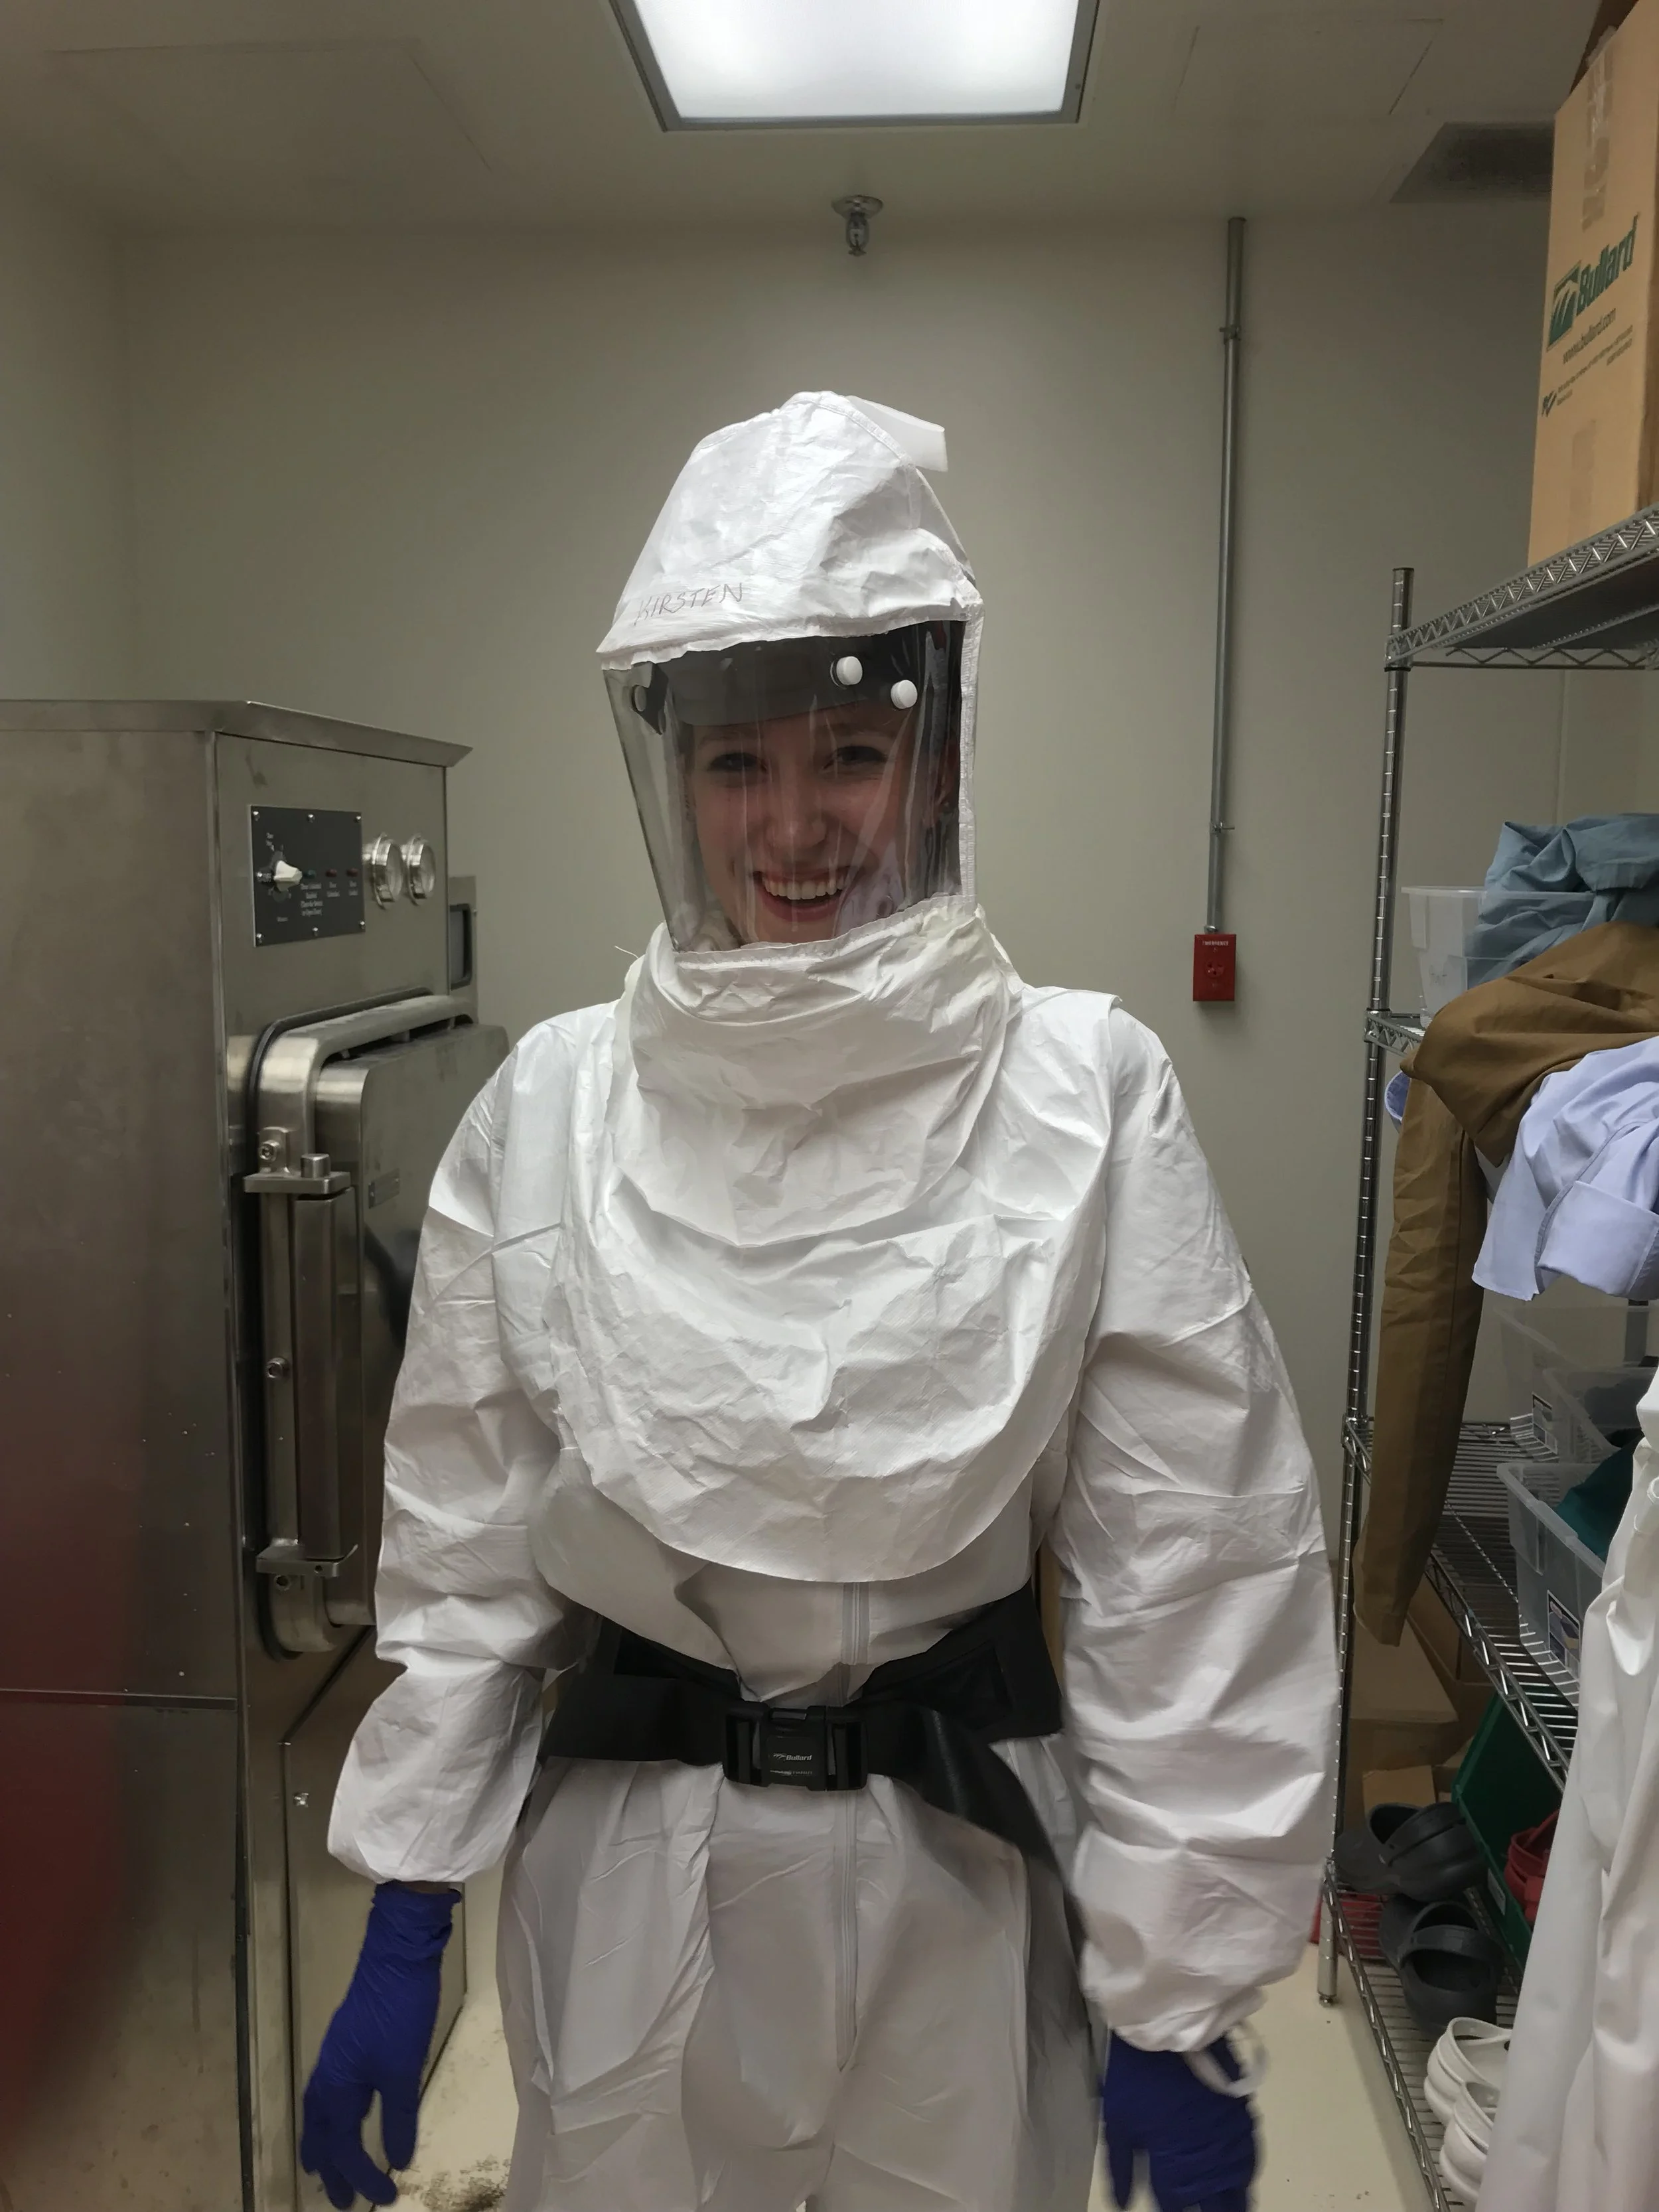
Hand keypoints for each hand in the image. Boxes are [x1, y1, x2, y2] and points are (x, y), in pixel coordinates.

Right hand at [300, 1881, 458, 2208]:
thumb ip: (398, 2118)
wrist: (397, 1953)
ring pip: (323, 2113)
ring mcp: (337, 2057)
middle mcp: (328, 2076)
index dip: (363, 2177)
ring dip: (327, 2144)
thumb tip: (397, 2162)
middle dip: (330, 2169)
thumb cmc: (399, 2010)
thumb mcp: (403, 2069)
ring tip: (331, 2167)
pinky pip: (334, 2094)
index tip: (387, 2197)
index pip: (344, 2147)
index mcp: (335, 2087)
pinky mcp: (349, 2042)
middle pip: (321, 2134)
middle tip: (340, 2199)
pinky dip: (337, 2117)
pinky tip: (352, 2114)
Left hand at [1100, 2033, 1256, 2211]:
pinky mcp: (1239, 2110)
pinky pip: (1250, 2151)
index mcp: (1171, 2158)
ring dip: (1235, 2197)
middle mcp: (1204, 2153)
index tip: (1172, 2208)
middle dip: (1214, 2210)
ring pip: (1237, 2180)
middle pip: (1215, 2200)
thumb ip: (1121, 2165)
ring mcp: (1225, 2132)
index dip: (1174, 2209)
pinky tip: (1244, 2174)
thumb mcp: (1117, 2118)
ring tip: (1235, 2206)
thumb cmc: (1135, 2074)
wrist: (1165, 2024)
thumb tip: (1123, 2204)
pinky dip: (1247, 2167)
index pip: (1176, 2203)